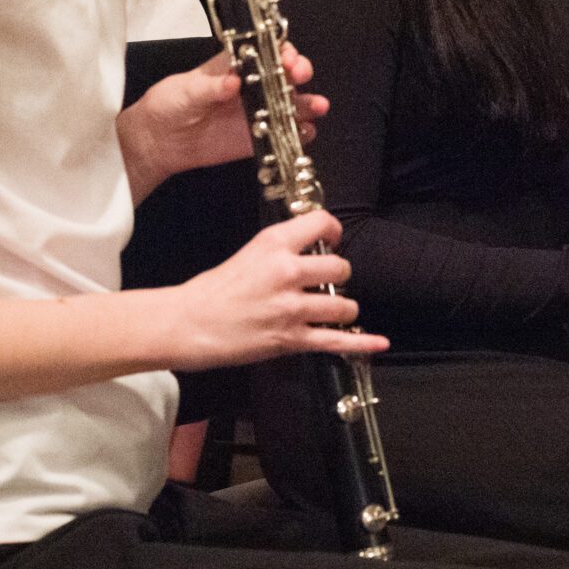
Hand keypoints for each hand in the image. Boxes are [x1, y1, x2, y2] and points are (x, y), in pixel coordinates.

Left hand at [120, 45, 330, 196]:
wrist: (159, 142)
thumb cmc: (168, 105)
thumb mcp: (185, 91)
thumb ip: (209, 88)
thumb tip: (232, 82)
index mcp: (235, 65)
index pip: (266, 51)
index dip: (281, 50)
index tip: (287, 58)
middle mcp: (251, 86)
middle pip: (285, 74)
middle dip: (299, 71)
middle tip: (300, 76)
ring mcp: (257, 112)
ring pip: (291, 103)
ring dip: (307, 103)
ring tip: (317, 106)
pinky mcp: (257, 138)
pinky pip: (284, 134)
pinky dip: (300, 133)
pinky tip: (306, 132)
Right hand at [163, 213, 383, 370]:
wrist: (188, 323)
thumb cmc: (213, 290)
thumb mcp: (249, 254)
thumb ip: (282, 250)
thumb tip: (312, 249)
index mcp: (274, 244)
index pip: (323, 224)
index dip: (334, 232)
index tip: (332, 241)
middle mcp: (287, 272)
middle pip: (341, 268)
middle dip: (338, 277)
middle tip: (324, 284)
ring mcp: (291, 308)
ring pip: (344, 306)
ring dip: (341, 309)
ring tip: (329, 311)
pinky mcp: (292, 339)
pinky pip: (337, 341)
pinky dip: (362, 344)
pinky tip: (379, 343)